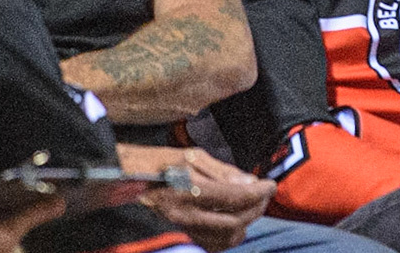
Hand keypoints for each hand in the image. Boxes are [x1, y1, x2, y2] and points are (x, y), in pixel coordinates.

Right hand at [119, 144, 274, 251]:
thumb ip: (223, 172)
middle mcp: (186, 214)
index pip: (235, 196)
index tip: (271, 184)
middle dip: (257, 207)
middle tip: (265, 194)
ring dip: (246, 223)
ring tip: (253, 206)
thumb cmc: (161, 162)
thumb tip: (250, 183)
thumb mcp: (193, 156)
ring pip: (226, 237)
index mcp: (190, 189)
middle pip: (235, 220)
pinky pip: (214, 244)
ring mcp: (183, 229)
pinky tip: (236, 222)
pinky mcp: (182, 235)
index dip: (258, 191)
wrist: (129, 179)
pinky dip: (231, 235)